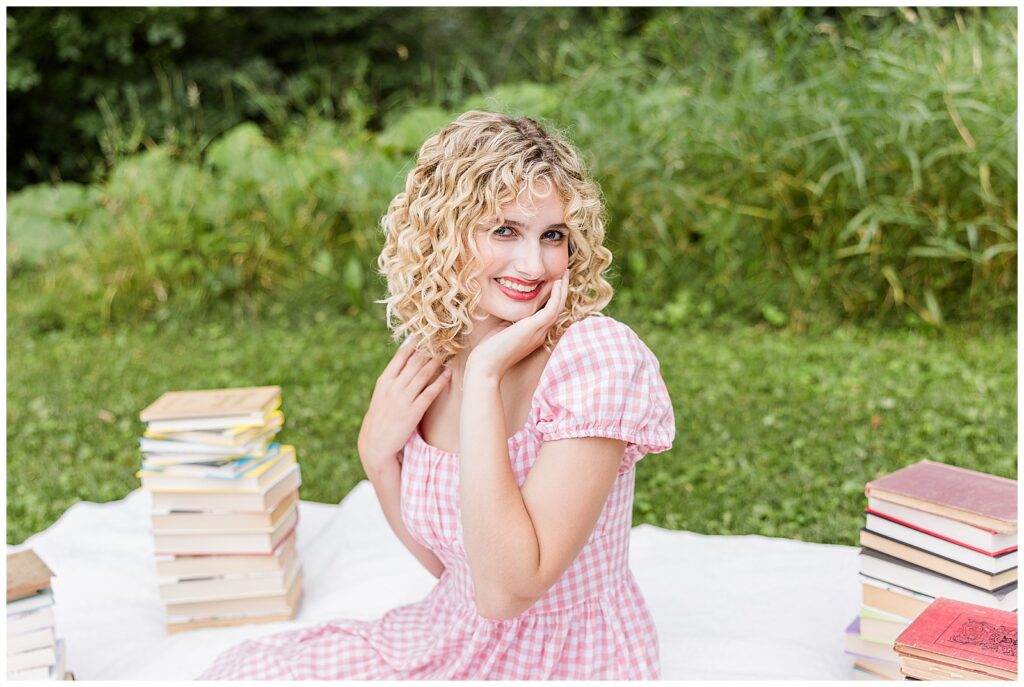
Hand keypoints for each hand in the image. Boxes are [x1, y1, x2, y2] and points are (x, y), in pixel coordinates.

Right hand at [358, 343, 451, 473]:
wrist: (376, 444)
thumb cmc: (381, 417)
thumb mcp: (382, 394)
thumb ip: (394, 378)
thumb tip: (407, 359)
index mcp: (384, 381)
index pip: (401, 356)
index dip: (415, 343)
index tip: (426, 333)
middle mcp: (393, 387)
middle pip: (414, 362)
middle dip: (430, 349)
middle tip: (444, 339)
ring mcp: (403, 399)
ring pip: (423, 374)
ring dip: (437, 362)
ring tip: (449, 352)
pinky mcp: (413, 412)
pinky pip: (429, 393)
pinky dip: (440, 382)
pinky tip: (449, 373)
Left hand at [466, 270, 569, 380]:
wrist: (486, 365)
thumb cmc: (490, 350)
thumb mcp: (504, 328)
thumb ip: (512, 318)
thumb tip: (513, 306)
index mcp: (534, 334)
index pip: (548, 312)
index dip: (553, 296)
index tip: (554, 281)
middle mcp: (540, 333)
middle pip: (558, 308)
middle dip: (562, 290)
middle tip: (566, 274)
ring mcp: (539, 331)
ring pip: (558, 307)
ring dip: (563, 290)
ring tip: (566, 273)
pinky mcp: (534, 328)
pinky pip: (552, 309)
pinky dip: (556, 295)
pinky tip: (557, 283)